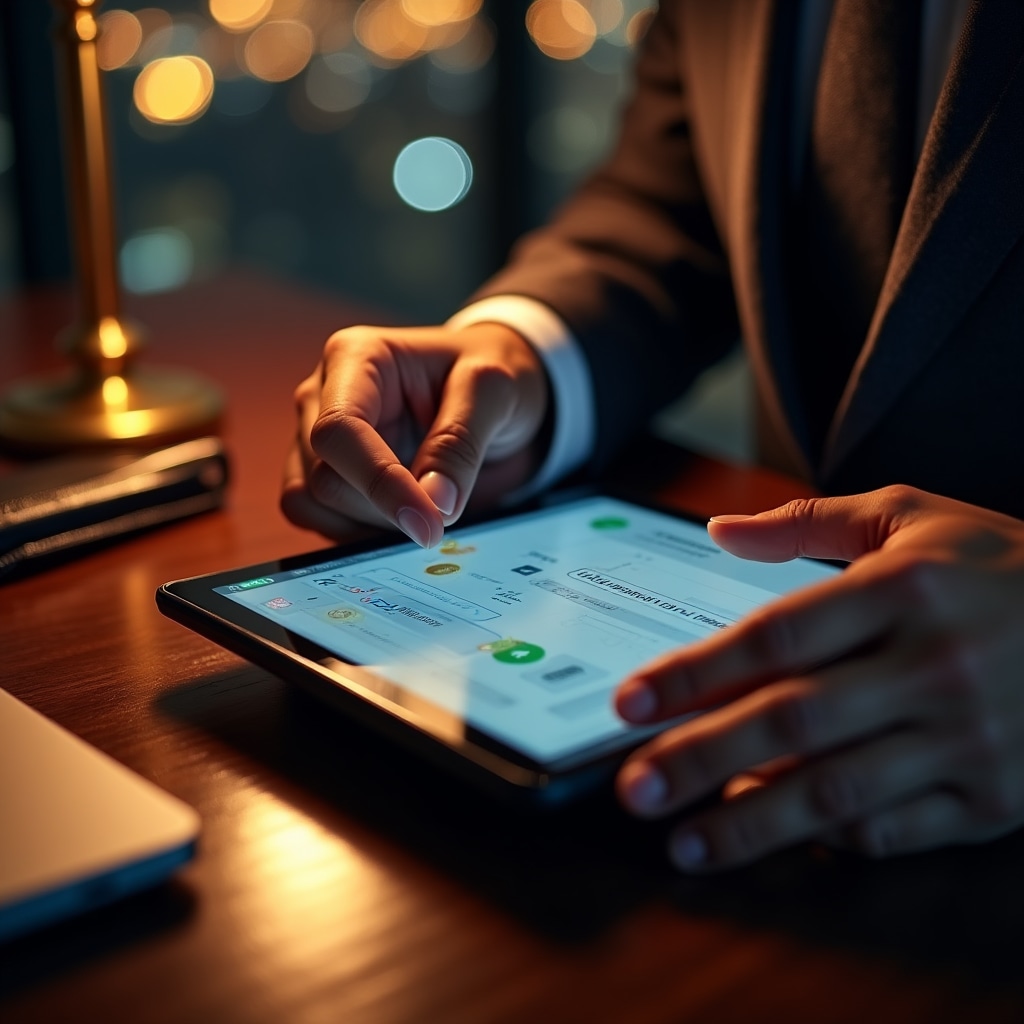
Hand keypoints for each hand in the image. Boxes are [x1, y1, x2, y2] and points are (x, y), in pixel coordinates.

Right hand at [281, 322, 548, 545]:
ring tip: (427, 506)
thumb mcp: (494, 392)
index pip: (341, 429)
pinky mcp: (322, 475)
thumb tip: (435, 502)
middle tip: (443, 513)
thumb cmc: (487, 378)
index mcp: (356, 357)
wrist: (493, 395)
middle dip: (386, 508)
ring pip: (315, 504)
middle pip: (325, 476)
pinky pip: (321, 522)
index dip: (380, 482)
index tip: (429, 522)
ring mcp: (315, 438)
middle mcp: (323, 395)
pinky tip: (403, 518)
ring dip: (374, 524)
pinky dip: (361, 535)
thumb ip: (460, 442)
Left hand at [613, 485, 1023, 869]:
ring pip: (837, 791)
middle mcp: (934, 667)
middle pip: (793, 721)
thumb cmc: (1001, 568)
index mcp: (905, 590)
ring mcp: (968, 740)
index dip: (695, 673)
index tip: (631, 702)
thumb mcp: (913, 517)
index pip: (776, 637)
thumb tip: (719, 530)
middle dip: (701, 758)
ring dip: (749, 823)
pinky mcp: (993, 799)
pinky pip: (893, 830)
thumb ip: (808, 522)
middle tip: (632, 786)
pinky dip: (828, 838)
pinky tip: (775, 840)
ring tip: (680, 842)